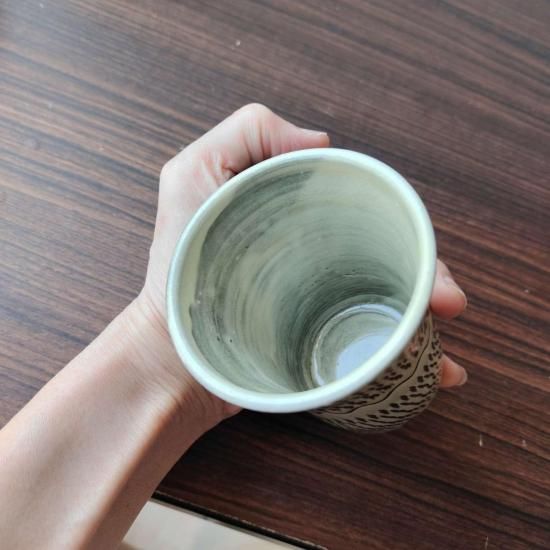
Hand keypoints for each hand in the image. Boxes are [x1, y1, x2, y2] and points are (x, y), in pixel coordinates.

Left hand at [136, 104, 466, 424]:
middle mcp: (315, 261)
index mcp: (300, 222)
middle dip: (429, 280)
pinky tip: (437, 372)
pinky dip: (409, 361)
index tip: (425, 256)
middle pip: (389, 261)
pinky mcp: (317, 346)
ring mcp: (318, 305)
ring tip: (447, 354)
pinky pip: (370, 348)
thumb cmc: (175, 265)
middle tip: (448, 305)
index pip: (367, 215)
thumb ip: (247, 133)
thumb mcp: (193, 176)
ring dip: (428, 325)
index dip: (403, 228)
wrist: (172, 354)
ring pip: (390, 305)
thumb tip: (322, 140)